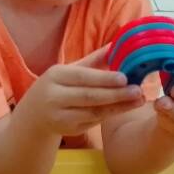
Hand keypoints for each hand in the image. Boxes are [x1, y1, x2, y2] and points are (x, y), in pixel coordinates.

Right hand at [16, 46, 145, 137]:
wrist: (34, 115)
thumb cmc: (57, 86)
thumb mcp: (69, 70)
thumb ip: (94, 60)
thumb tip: (118, 43)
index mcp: (55, 76)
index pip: (82, 77)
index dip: (104, 78)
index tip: (125, 78)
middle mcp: (54, 96)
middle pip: (89, 96)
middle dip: (116, 94)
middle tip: (138, 90)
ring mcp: (60, 116)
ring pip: (93, 112)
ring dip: (119, 107)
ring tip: (139, 100)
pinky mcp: (68, 130)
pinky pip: (93, 122)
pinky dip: (110, 114)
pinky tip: (125, 108)